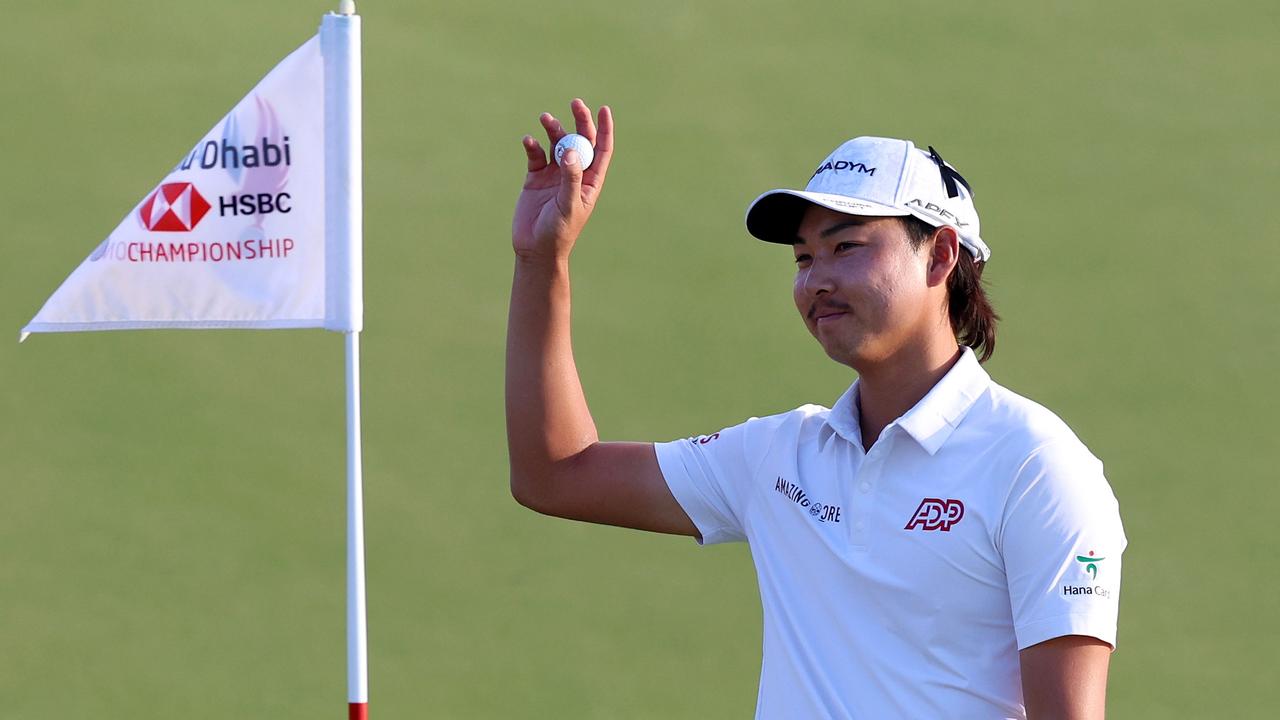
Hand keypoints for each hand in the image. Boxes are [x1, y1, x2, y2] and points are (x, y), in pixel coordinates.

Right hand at [511, 99, 613, 260]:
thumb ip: (570, 178)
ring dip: (553, 129)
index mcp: (589, 181)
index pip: (601, 150)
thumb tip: (572, 151)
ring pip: (556, 143)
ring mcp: (554, 174)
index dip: (604, 129)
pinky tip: (528, 141)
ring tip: (546, 118)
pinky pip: (535, 155)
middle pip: (580, 140)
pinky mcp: (535, 178)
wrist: (535, 249)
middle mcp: (574, 174)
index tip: (603, 109)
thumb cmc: (558, 233)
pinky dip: (532, 145)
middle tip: (575, 103)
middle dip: (579, 121)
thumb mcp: (568, 206)